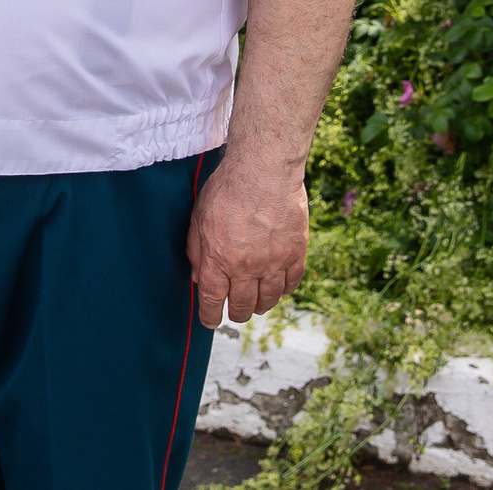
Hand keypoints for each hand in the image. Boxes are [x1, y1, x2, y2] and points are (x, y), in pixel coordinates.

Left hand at [186, 157, 309, 326]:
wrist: (263, 170)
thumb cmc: (227, 189)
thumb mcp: (198, 218)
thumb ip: (197, 250)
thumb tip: (198, 277)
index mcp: (218, 259)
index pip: (212, 300)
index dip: (211, 315)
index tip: (211, 321)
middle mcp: (246, 267)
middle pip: (242, 306)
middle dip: (236, 313)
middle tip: (235, 312)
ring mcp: (273, 262)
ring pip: (267, 300)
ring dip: (259, 305)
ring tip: (255, 303)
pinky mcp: (295, 253)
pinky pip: (290, 284)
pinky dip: (282, 290)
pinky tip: (276, 287)